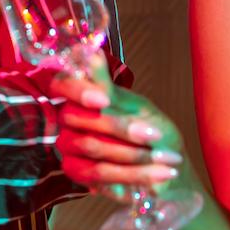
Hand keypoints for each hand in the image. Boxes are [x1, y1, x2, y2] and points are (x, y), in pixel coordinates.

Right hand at [51, 58, 184, 200]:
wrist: (167, 167)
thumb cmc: (153, 132)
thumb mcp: (139, 108)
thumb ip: (111, 89)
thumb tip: (91, 54)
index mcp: (82, 95)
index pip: (61, 85)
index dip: (77, 89)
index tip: (103, 99)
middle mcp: (69, 119)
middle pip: (74, 117)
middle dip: (118, 126)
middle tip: (154, 134)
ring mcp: (69, 146)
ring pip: (90, 146)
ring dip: (133, 154)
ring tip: (168, 159)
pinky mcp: (76, 172)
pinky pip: (97, 173)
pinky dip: (132, 174)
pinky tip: (160, 174)